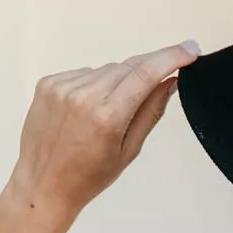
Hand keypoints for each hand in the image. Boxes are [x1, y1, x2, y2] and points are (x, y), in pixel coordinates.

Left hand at [6, 40, 200, 221]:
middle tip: (159, 80)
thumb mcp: (128, 150)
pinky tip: (87, 110)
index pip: (146, 74)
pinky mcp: (48, 83)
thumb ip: (150, 112)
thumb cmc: (87, 177)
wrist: (42, 184)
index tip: (190, 49)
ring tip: (108, 113)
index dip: (172, 57)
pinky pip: (83, 73)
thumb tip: (170, 81)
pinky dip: (93, 85)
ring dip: (117, 82)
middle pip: (128, 67)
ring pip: (106, 70)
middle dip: (147, 70)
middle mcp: (84, 97)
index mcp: (107, 117)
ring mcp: (63, 88)